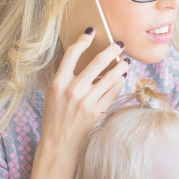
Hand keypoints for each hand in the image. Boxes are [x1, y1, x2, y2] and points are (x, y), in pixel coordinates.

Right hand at [25, 29, 127, 178]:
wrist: (59, 146)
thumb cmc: (55, 119)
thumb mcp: (53, 95)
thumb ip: (66, 78)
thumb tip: (85, 60)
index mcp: (57, 83)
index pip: (71, 54)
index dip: (83, 40)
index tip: (92, 32)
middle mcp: (71, 91)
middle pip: (95, 62)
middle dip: (110, 50)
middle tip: (118, 44)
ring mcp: (85, 102)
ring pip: (109, 77)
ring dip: (120, 66)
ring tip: (125, 61)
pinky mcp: (97, 112)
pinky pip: (113, 92)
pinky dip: (119, 83)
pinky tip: (122, 78)